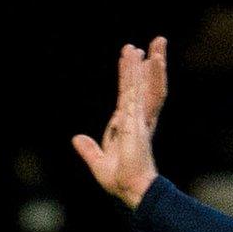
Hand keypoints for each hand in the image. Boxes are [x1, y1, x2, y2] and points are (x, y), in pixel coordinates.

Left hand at [73, 36, 167, 207]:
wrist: (131, 190)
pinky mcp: (137, 121)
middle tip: (154, 42)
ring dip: (147, 63)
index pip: (130, 95)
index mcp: (130, 126)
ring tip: (156, 41)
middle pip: (143, 85)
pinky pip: (139, 93)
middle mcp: (137, 119)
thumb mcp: (98, 162)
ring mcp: (138, 118)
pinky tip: (146, 59)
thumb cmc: (120, 181)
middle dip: (147, 64)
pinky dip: (142, 75)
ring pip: (143, 84)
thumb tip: (76, 139)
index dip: (131, 76)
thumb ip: (89, 149)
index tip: (132, 58)